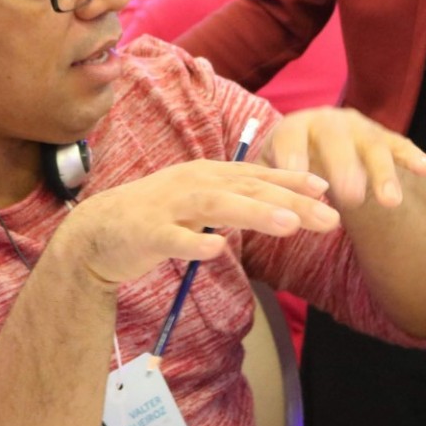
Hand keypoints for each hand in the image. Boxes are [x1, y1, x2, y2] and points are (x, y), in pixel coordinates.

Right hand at [63, 159, 338, 285]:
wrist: (95, 233)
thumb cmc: (156, 218)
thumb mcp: (200, 201)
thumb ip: (236, 198)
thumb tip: (284, 204)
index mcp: (207, 175)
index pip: (258, 175)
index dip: (293, 181)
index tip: (327, 189)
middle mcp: (192, 183)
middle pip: (248, 189)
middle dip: (291, 201)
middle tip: (329, 217)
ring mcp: (169, 207)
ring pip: (218, 206)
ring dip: (255, 213)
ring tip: (289, 224)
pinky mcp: (147, 233)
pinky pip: (173, 239)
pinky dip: (194, 243)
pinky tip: (216, 249)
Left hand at [261, 108, 425, 208]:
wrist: (317, 151)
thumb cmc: (289, 167)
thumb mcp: (273, 171)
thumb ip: (268, 184)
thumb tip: (258, 208)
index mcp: (296, 126)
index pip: (292, 135)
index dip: (294, 154)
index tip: (296, 175)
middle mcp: (329, 120)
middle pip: (337, 139)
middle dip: (345, 167)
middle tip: (349, 198)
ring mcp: (360, 128)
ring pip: (373, 146)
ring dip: (383, 173)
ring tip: (390, 202)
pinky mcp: (384, 138)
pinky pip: (400, 146)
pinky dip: (412, 157)